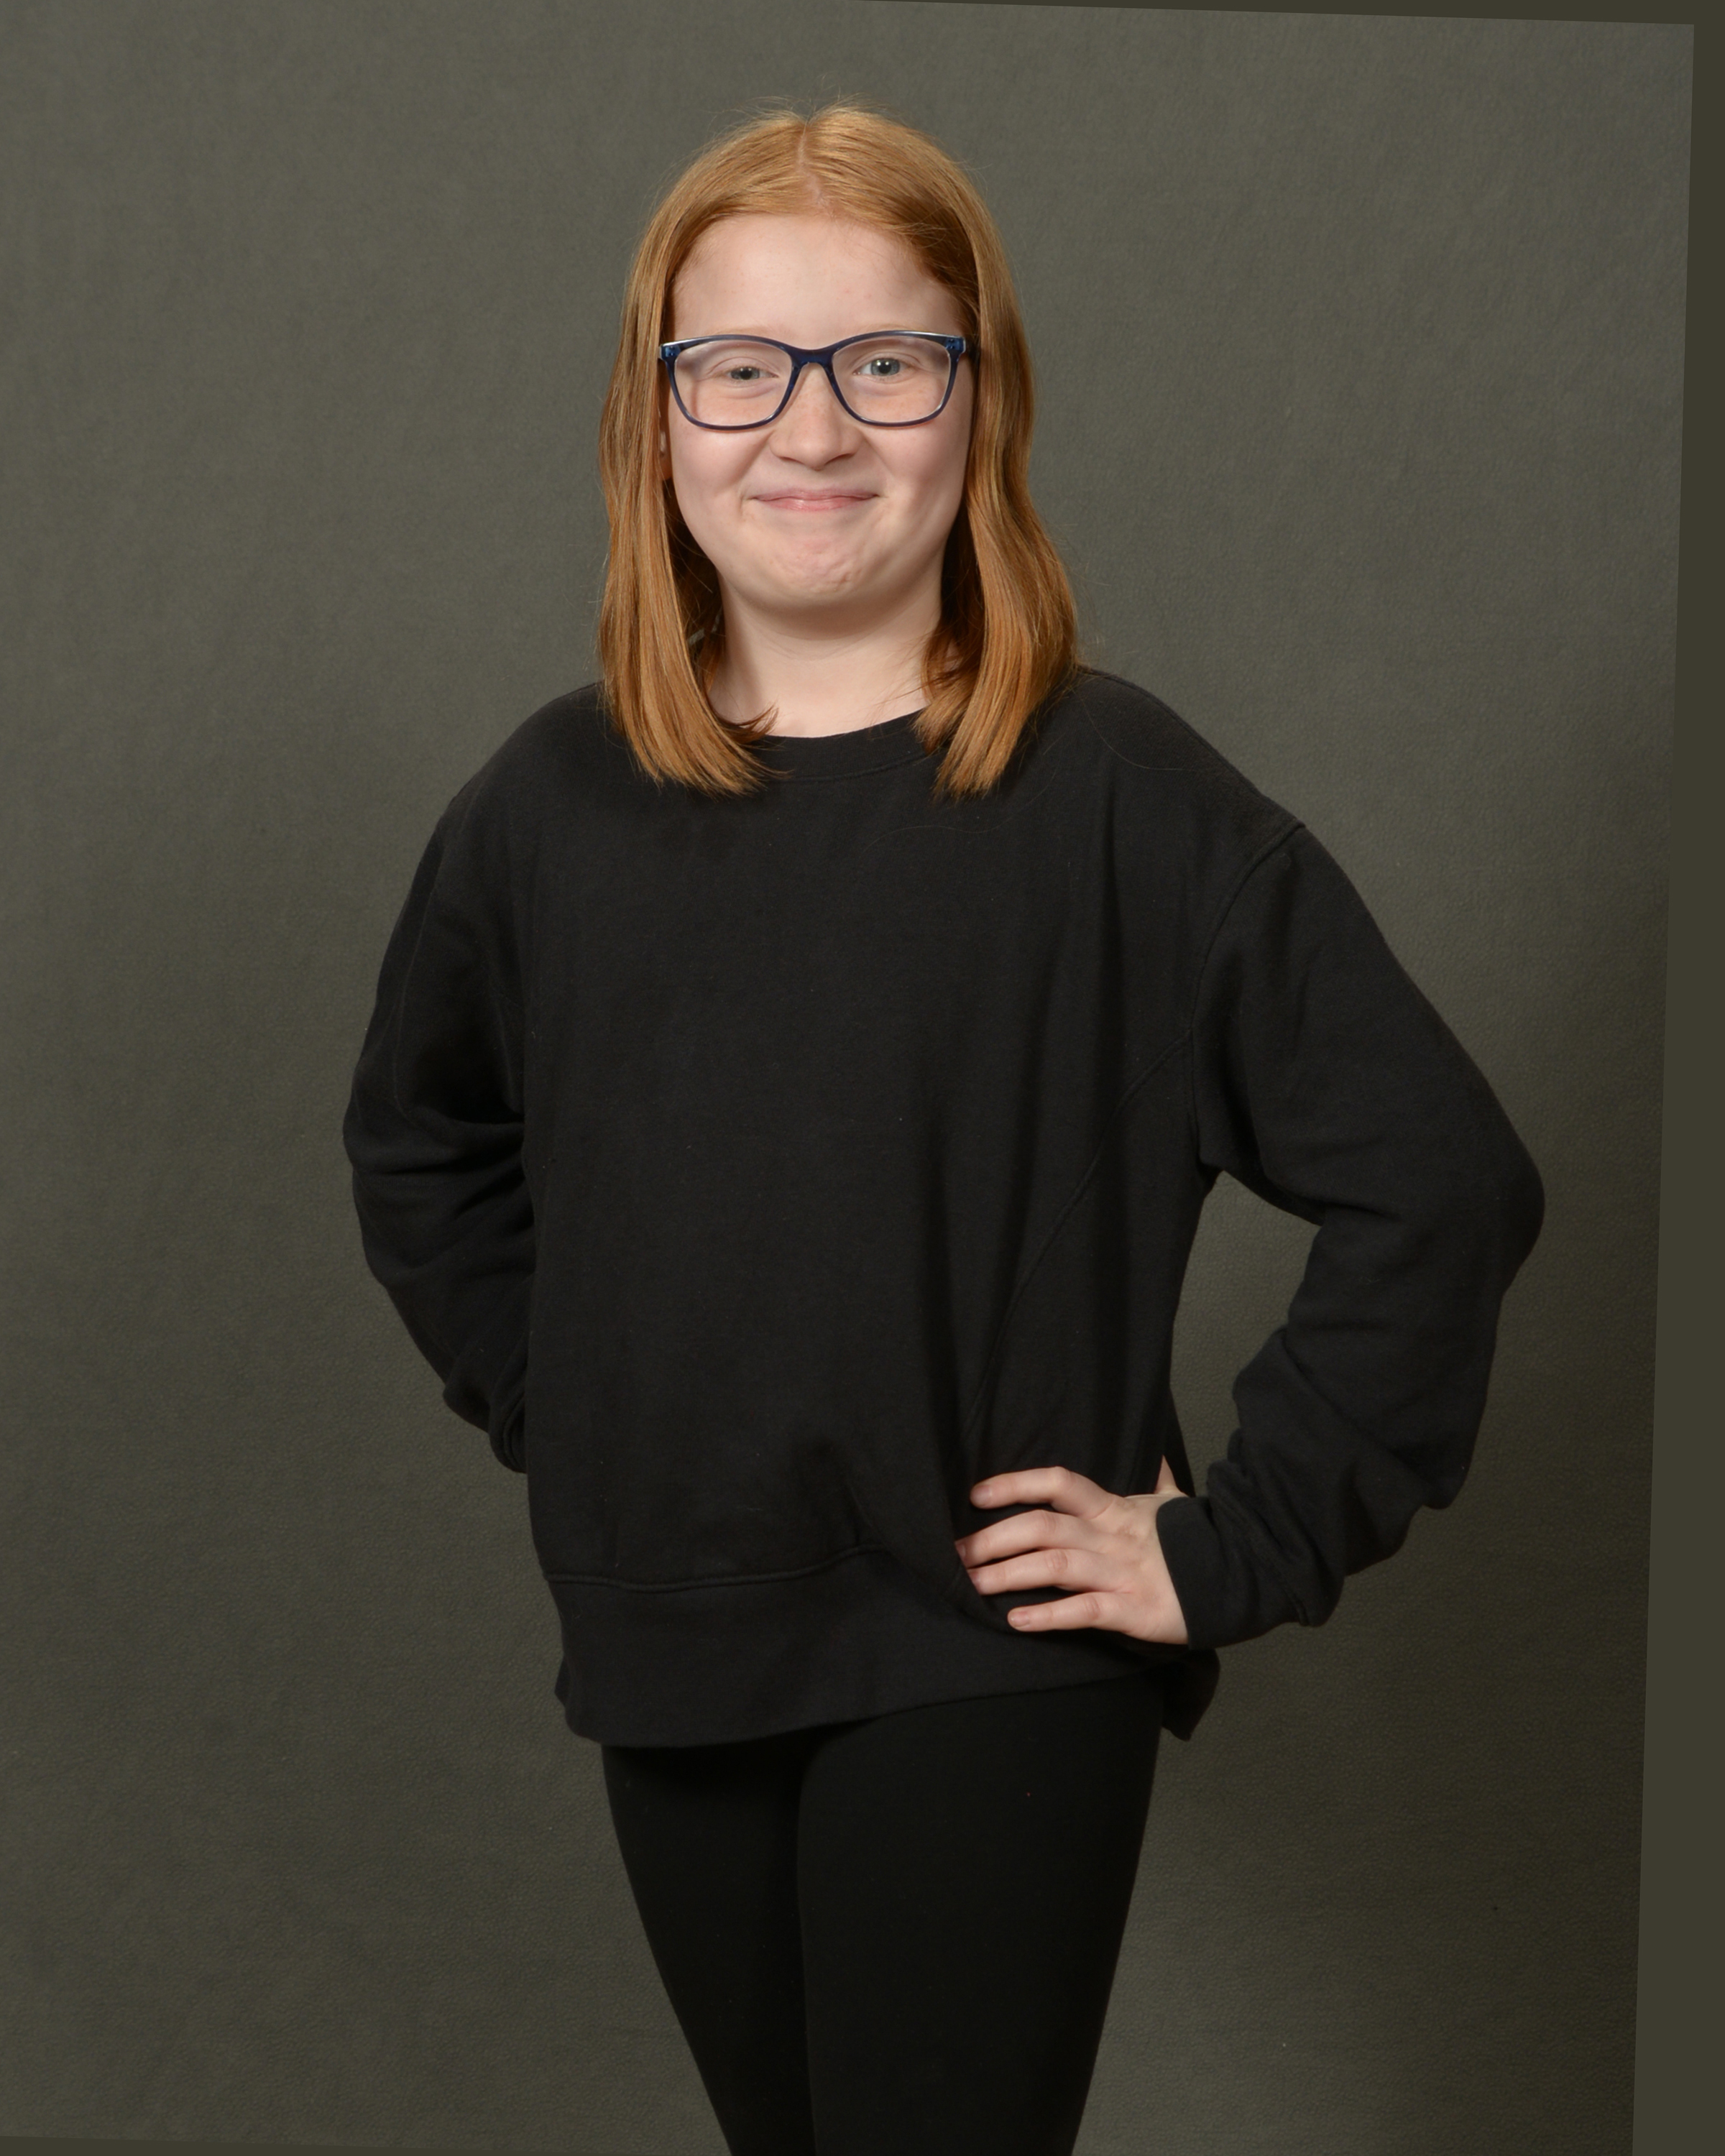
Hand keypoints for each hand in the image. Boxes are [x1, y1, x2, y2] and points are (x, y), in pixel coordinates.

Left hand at [955, 1459, 1190, 1646]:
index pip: (1058, 1483)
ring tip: (971, 1584)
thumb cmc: (1198, 1541)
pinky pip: (1084, 1611)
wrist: (1241, 1577)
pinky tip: (1016, 1621)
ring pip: (1055, 1566)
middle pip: (1043, 1526)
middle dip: (993, 1538)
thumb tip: (1154, 1451)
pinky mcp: (1134, 1610)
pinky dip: (1048, 1617)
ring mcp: (1122, 1572)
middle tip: (955, 1554)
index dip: (1015, 1484)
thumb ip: (1156, 1478)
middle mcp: (1112, 1536)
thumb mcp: (1174, 1503)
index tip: (977, 1494)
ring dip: (1007, 1574)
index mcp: (1115, 1508)